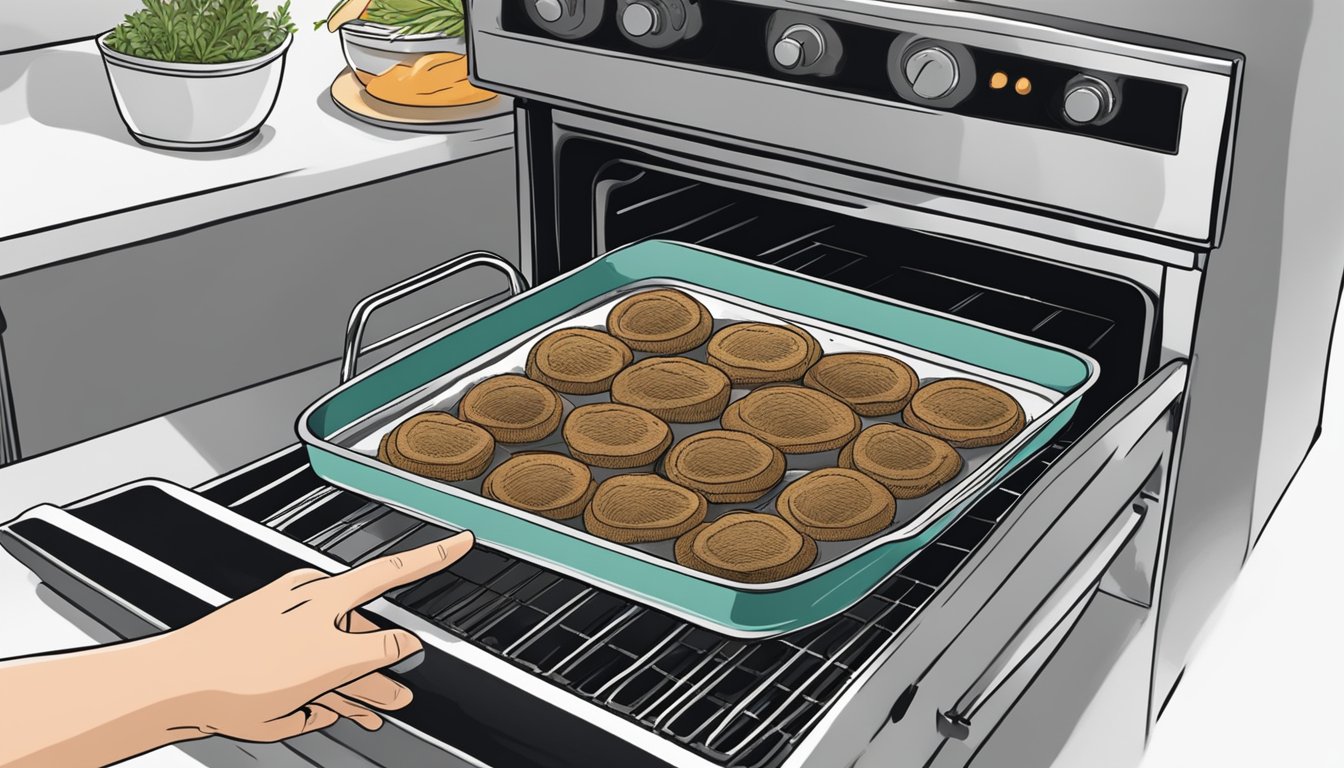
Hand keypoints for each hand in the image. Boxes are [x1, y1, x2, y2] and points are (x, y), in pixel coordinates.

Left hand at [156, 530, 472, 741]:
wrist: (174, 686)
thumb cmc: (240, 670)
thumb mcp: (328, 664)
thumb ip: (375, 653)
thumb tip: (404, 648)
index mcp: (325, 592)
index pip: (393, 570)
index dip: (432, 559)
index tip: (462, 542)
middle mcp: (307, 602)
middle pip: (363, 632)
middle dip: (381, 667)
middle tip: (395, 697)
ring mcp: (283, 627)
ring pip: (335, 656)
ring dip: (355, 688)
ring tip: (365, 715)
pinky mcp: (262, 652)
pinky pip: (308, 669)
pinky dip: (324, 691)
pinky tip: (330, 715)